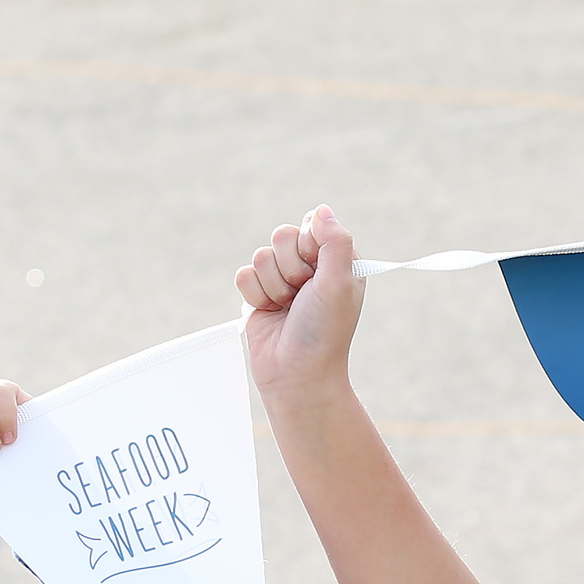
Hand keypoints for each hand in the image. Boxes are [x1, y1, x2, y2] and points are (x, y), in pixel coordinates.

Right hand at [236, 207, 365, 408]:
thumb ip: (335, 241)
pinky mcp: (260, 294)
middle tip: (302, 295)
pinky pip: (244, 275)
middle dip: (289, 268)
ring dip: (273, 285)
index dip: (309, 247)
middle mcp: (311, 267)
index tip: (317, 274)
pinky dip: (255, 295)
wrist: (297, 374)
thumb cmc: (324, 331)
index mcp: (336, 261)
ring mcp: (283, 280)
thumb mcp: (339, 283)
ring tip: (288, 308)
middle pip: (282, 235)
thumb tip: (321, 209)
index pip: (312, 225)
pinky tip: (270, 313)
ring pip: (261, 256)